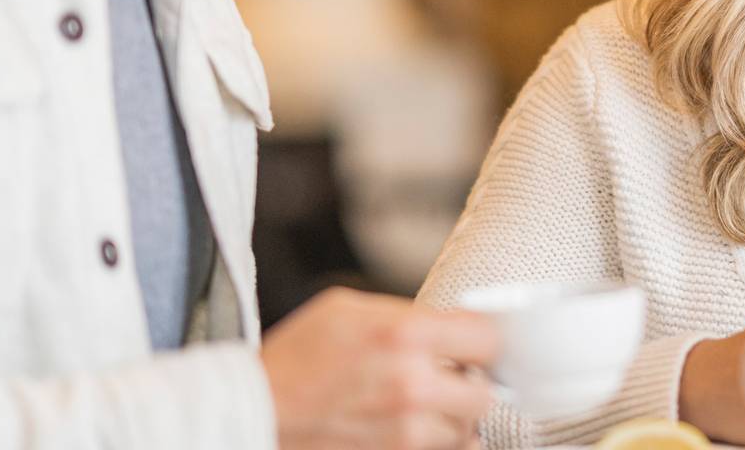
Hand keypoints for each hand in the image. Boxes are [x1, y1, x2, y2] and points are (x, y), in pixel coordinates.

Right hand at [263, 286, 502, 449]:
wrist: (256, 411)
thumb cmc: (296, 358)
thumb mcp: (348, 309)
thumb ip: (407, 315)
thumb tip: (451, 325)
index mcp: (405, 335)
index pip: (488, 338)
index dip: (484, 341)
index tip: (476, 345)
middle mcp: (413, 386)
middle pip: (485, 393)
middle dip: (470, 386)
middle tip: (449, 379)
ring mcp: (405, 432)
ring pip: (467, 431)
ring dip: (452, 420)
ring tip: (420, 406)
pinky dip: (434, 443)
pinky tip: (410, 428)